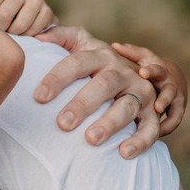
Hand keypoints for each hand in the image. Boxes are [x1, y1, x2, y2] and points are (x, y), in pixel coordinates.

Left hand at [0, 0, 54, 35]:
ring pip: (20, 24)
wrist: (29, 22)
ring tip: (14, 33)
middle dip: (1, 30)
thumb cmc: (3, 19)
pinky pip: (34, 29)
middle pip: (3, 15)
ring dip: (15, 34)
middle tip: (3, 33)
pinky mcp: (48, 11)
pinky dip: (29, 36)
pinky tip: (27, 33)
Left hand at [33, 24, 160, 158]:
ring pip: (126, 107)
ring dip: (109, 124)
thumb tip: (38, 39)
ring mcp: (139, 90)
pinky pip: (150, 128)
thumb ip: (60, 36)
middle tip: (62, 123)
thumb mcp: (80, 41)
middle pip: (103, 85)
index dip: (57, 79)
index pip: (76, 63)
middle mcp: (122, 71)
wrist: (138, 67)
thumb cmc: (96, 60)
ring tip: (91, 139)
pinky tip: (123, 153)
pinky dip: (140, 141)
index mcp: (100, 54)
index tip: (38, 98)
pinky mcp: (152, 111)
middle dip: (82, 105)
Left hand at [112, 42, 187, 136]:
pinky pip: (173, 122)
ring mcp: (176, 100)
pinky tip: (152, 137)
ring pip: (175, 110)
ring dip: (166, 119)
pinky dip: (165, 129)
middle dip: (164, 99)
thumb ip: (131, 52)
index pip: (157, 69)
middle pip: (170, 91)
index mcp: (160, 70)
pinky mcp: (177, 111)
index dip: (151, 71)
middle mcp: (170, 85)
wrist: (173, 77)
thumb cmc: (151, 66)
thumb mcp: (143, 57)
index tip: (142, 73)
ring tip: (156, 129)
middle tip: (157, 106)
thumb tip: (114, 45)